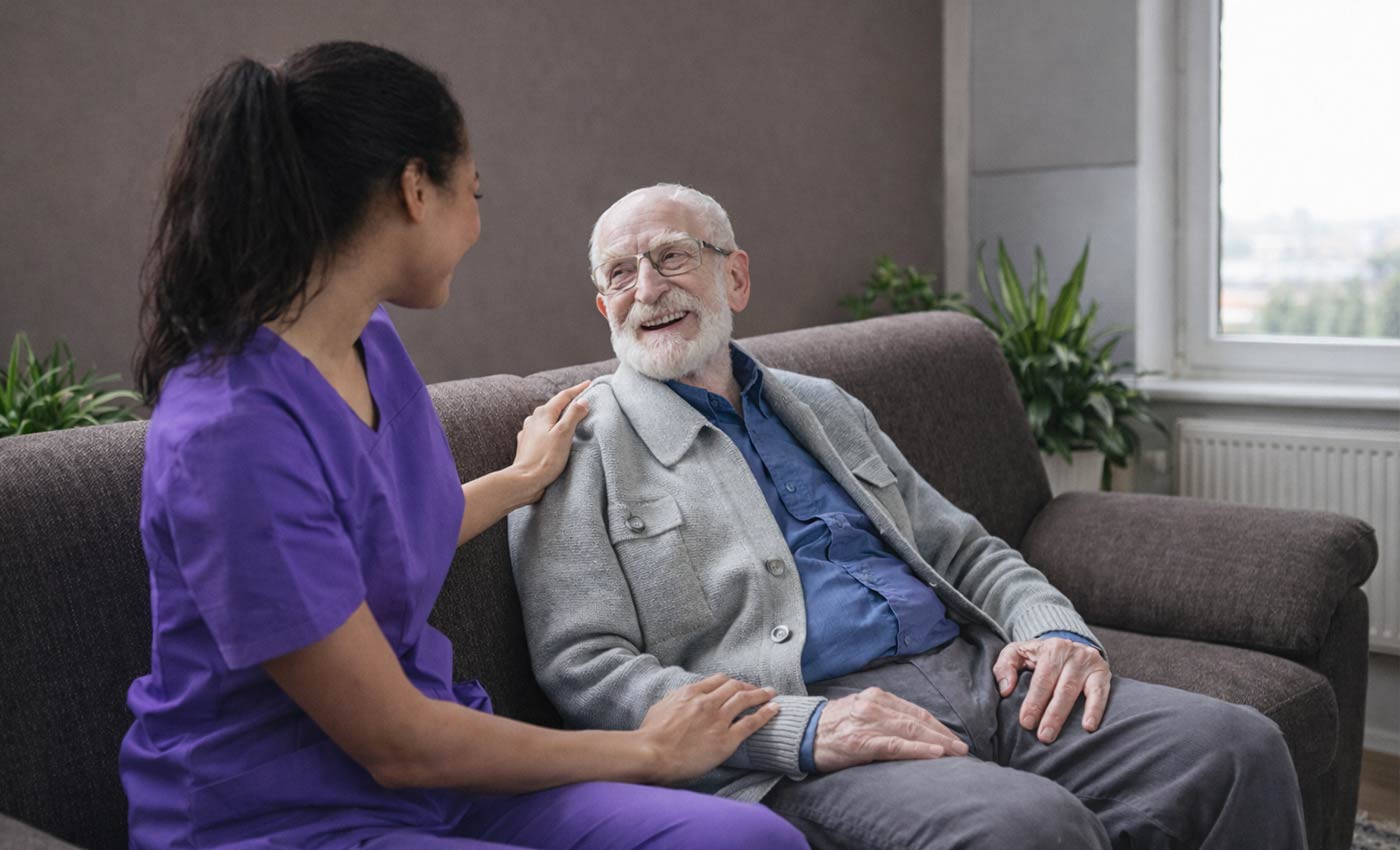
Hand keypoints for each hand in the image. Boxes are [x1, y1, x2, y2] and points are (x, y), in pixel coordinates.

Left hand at [510, 380, 590, 504]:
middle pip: (554, 406)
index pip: (564, 396)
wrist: (524, 480)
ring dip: (558, 416)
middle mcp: (533, 419)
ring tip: (568, 417)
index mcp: (543, 413)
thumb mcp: (564, 434)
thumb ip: (574, 415)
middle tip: (581, 399)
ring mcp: (528, 431)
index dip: (577, 389)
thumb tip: (583, 401)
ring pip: (547, 418)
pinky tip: (552, 434)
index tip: (588, 383)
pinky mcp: (527, 444)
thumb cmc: (545, 459)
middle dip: (568, 402)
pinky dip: (550, 429)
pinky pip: (541, 430)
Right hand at [637, 674, 780, 784]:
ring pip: (745, 700)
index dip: (731, 682)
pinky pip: (751, 723)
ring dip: (761, 695)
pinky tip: (775, 709)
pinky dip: (765, 714)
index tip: (737, 685)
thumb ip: (673, 700)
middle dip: (749, 686)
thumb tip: (678, 698)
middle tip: (759, 689)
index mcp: (691, 693)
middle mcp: (707, 702)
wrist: (652, 753)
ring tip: (772, 694)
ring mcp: (718, 720)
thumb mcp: (659, 707)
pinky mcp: (726, 740)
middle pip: (735, 687)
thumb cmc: (650, 735)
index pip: (717, 680)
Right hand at [812, 687, 967, 772]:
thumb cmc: (832, 726)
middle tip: (962, 748)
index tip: (952, 738)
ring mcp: (867, 723)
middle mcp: (873, 705)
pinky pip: (896, 746)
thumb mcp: (859, 712)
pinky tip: (935, 754)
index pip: (914, 711)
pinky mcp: (861, 742)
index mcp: (875, 697)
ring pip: (910, 731)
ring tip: (955, 753)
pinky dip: (918, 750)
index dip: (936, 725)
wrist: (801, 734)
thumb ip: (884, 715)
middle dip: (942, 734)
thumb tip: (912, 728)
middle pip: (916, 720)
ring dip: (938, 742)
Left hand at [993, 637, 1111, 743]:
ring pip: (1076, 691)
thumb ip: (1004, 667)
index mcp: (1049, 649)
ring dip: (1066, 715)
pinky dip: (1096, 709)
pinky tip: (1089, 727)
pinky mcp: (1103, 672)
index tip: (1026, 723)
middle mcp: (1071, 653)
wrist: (1070, 646)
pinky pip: (1100, 693)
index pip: (1041, 679)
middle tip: (1043, 736)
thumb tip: (1005, 690)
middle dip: (1051, 714)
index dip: (1034, 702)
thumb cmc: (1039, 656)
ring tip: (1057, 735)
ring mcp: (1088, 663)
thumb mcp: (1017, 652)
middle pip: (1060, 688)